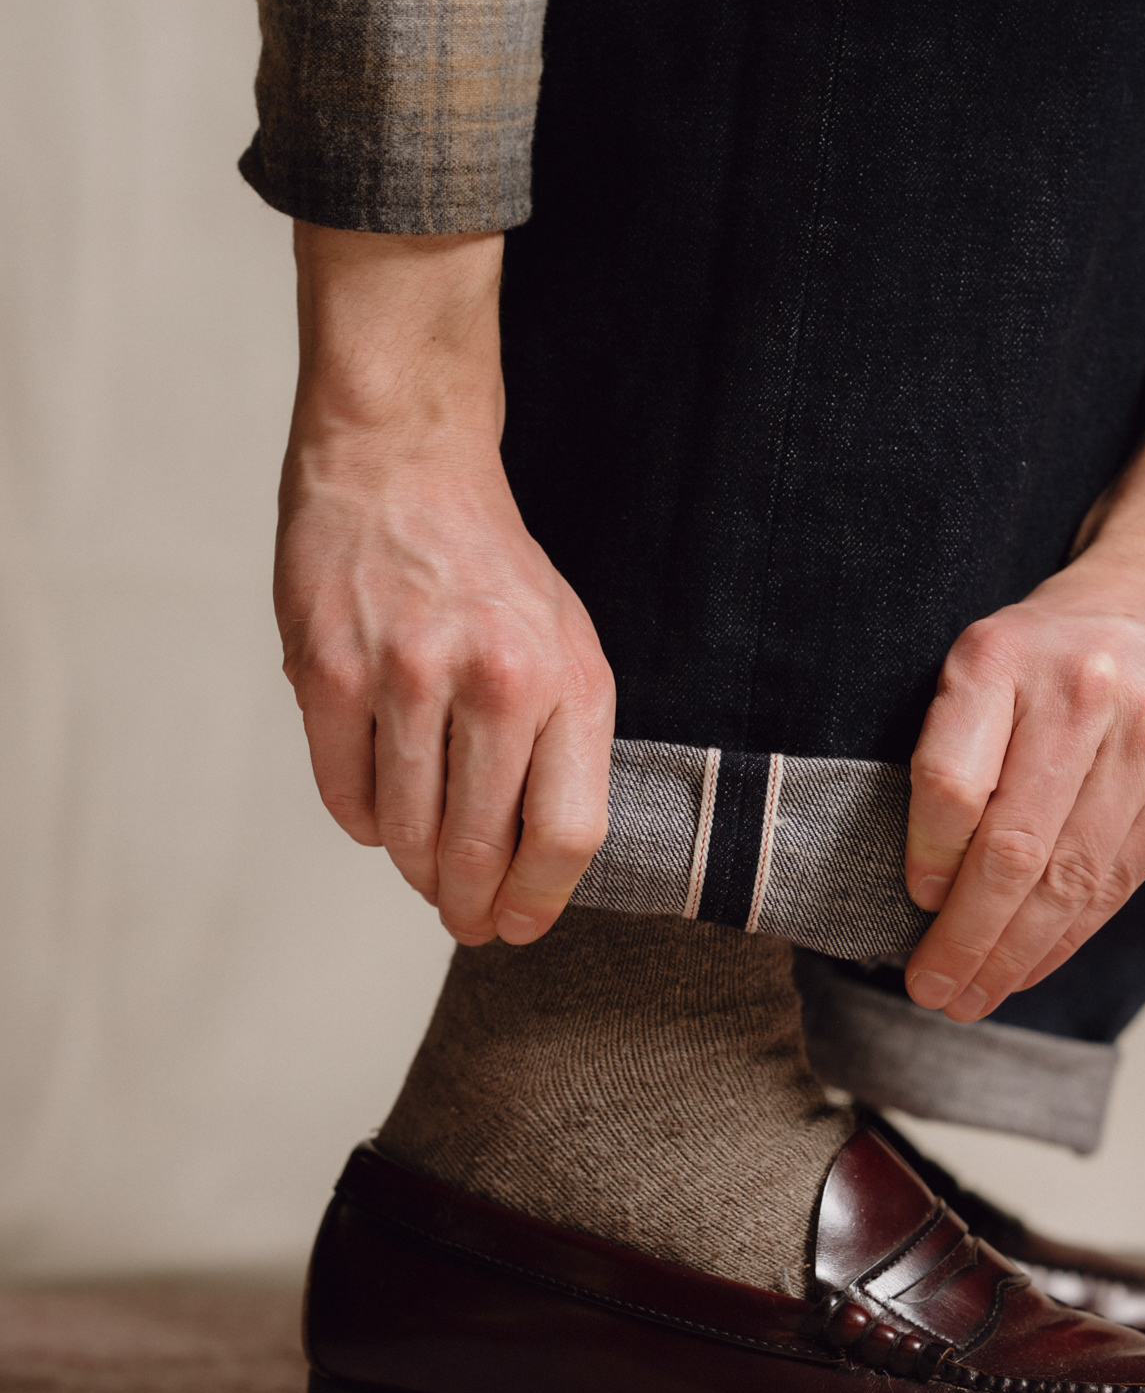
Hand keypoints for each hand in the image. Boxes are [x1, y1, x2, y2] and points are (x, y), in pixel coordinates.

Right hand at [275, 225, 614, 947]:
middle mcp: (493, 681)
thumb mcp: (568, 652)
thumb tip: (534, 874)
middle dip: (470, 905)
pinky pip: (343, 794)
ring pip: (407, 832)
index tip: (517, 926)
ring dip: (415, 870)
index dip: (540, 901)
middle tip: (463, 922)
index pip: (567, 833)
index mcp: (567, 682)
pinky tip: (379, 815)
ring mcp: (404, 675)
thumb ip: (564, 755)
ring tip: (425, 873)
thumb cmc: (494, 575)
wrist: (405, 466)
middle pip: (482, 847)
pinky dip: (362, 823)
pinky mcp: (328, 670)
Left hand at [903, 365, 1144, 1019]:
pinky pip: (1119, 881)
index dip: (928, 860)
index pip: (952, 786)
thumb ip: (957, 752)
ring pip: (1071, 880)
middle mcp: (1084, 693)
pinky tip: (1033, 965)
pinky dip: (1070, 935)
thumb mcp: (983, 658)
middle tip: (932, 990)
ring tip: (973, 996)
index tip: (914, 903)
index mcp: (1003, 657)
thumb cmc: (1058, 641)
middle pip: (1013, 849)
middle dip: (966, 938)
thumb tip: (928, 888)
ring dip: (1016, 954)